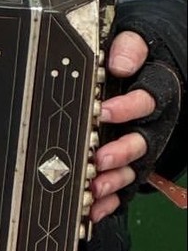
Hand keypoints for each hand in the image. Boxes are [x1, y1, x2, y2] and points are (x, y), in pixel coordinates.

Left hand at [90, 30, 152, 222]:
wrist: (151, 63)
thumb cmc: (135, 53)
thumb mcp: (135, 42)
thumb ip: (129, 49)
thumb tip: (120, 64)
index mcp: (156, 90)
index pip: (146, 100)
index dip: (126, 108)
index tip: (102, 111)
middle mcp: (153, 122)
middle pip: (142, 142)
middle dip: (121, 153)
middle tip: (98, 159)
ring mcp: (143, 143)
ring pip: (134, 167)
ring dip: (114, 180)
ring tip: (93, 187)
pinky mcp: (132, 160)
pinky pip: (125, 184)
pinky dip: (111, 198)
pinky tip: (95, 208)